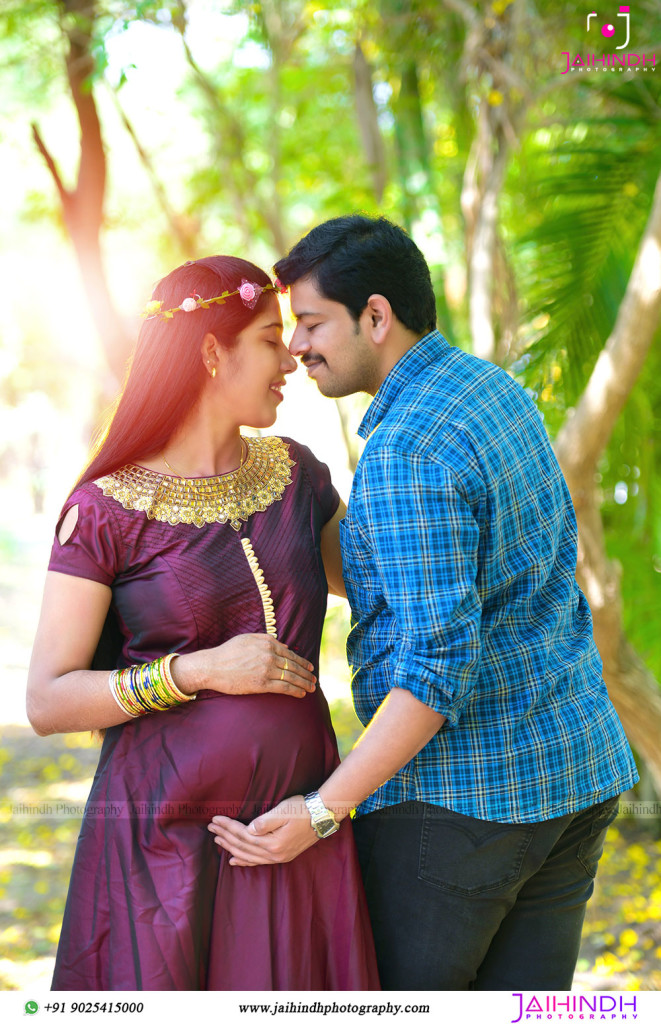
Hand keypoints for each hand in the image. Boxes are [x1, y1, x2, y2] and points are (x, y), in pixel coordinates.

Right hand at [175, 634, 316, 697]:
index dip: (302, 661)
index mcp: (267, 643)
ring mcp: (267, 669)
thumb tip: (283, 645)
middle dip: (306, 673)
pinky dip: (295, 691)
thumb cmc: (227, 653)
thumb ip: (266, 639)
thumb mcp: (247, 639)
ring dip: (304, 683)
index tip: (308, 667)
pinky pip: (284, 687)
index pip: (290, 654)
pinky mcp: (262, 683)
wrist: (212, 666)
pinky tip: (301, 694)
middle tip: (314, 679)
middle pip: (294, 665)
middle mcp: (269, 655)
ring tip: (311, 688)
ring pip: (292, 677)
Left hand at [208, 794, 321, 865]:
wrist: (323, 815)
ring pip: (248, 855)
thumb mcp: (283, 811)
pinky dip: (244, 860)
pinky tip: (234, 860)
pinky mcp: (281, 856)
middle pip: (242, 846)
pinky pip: (258, 861)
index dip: (227, 827)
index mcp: (272, 843)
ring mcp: (278, 857)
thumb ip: (265, 822)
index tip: (215, 820)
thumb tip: (248, 829)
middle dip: (225, 836)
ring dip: (231, 848)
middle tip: (211, 828)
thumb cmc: (302, 809)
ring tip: (218, 841)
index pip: (243, 835)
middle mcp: (273, 854)